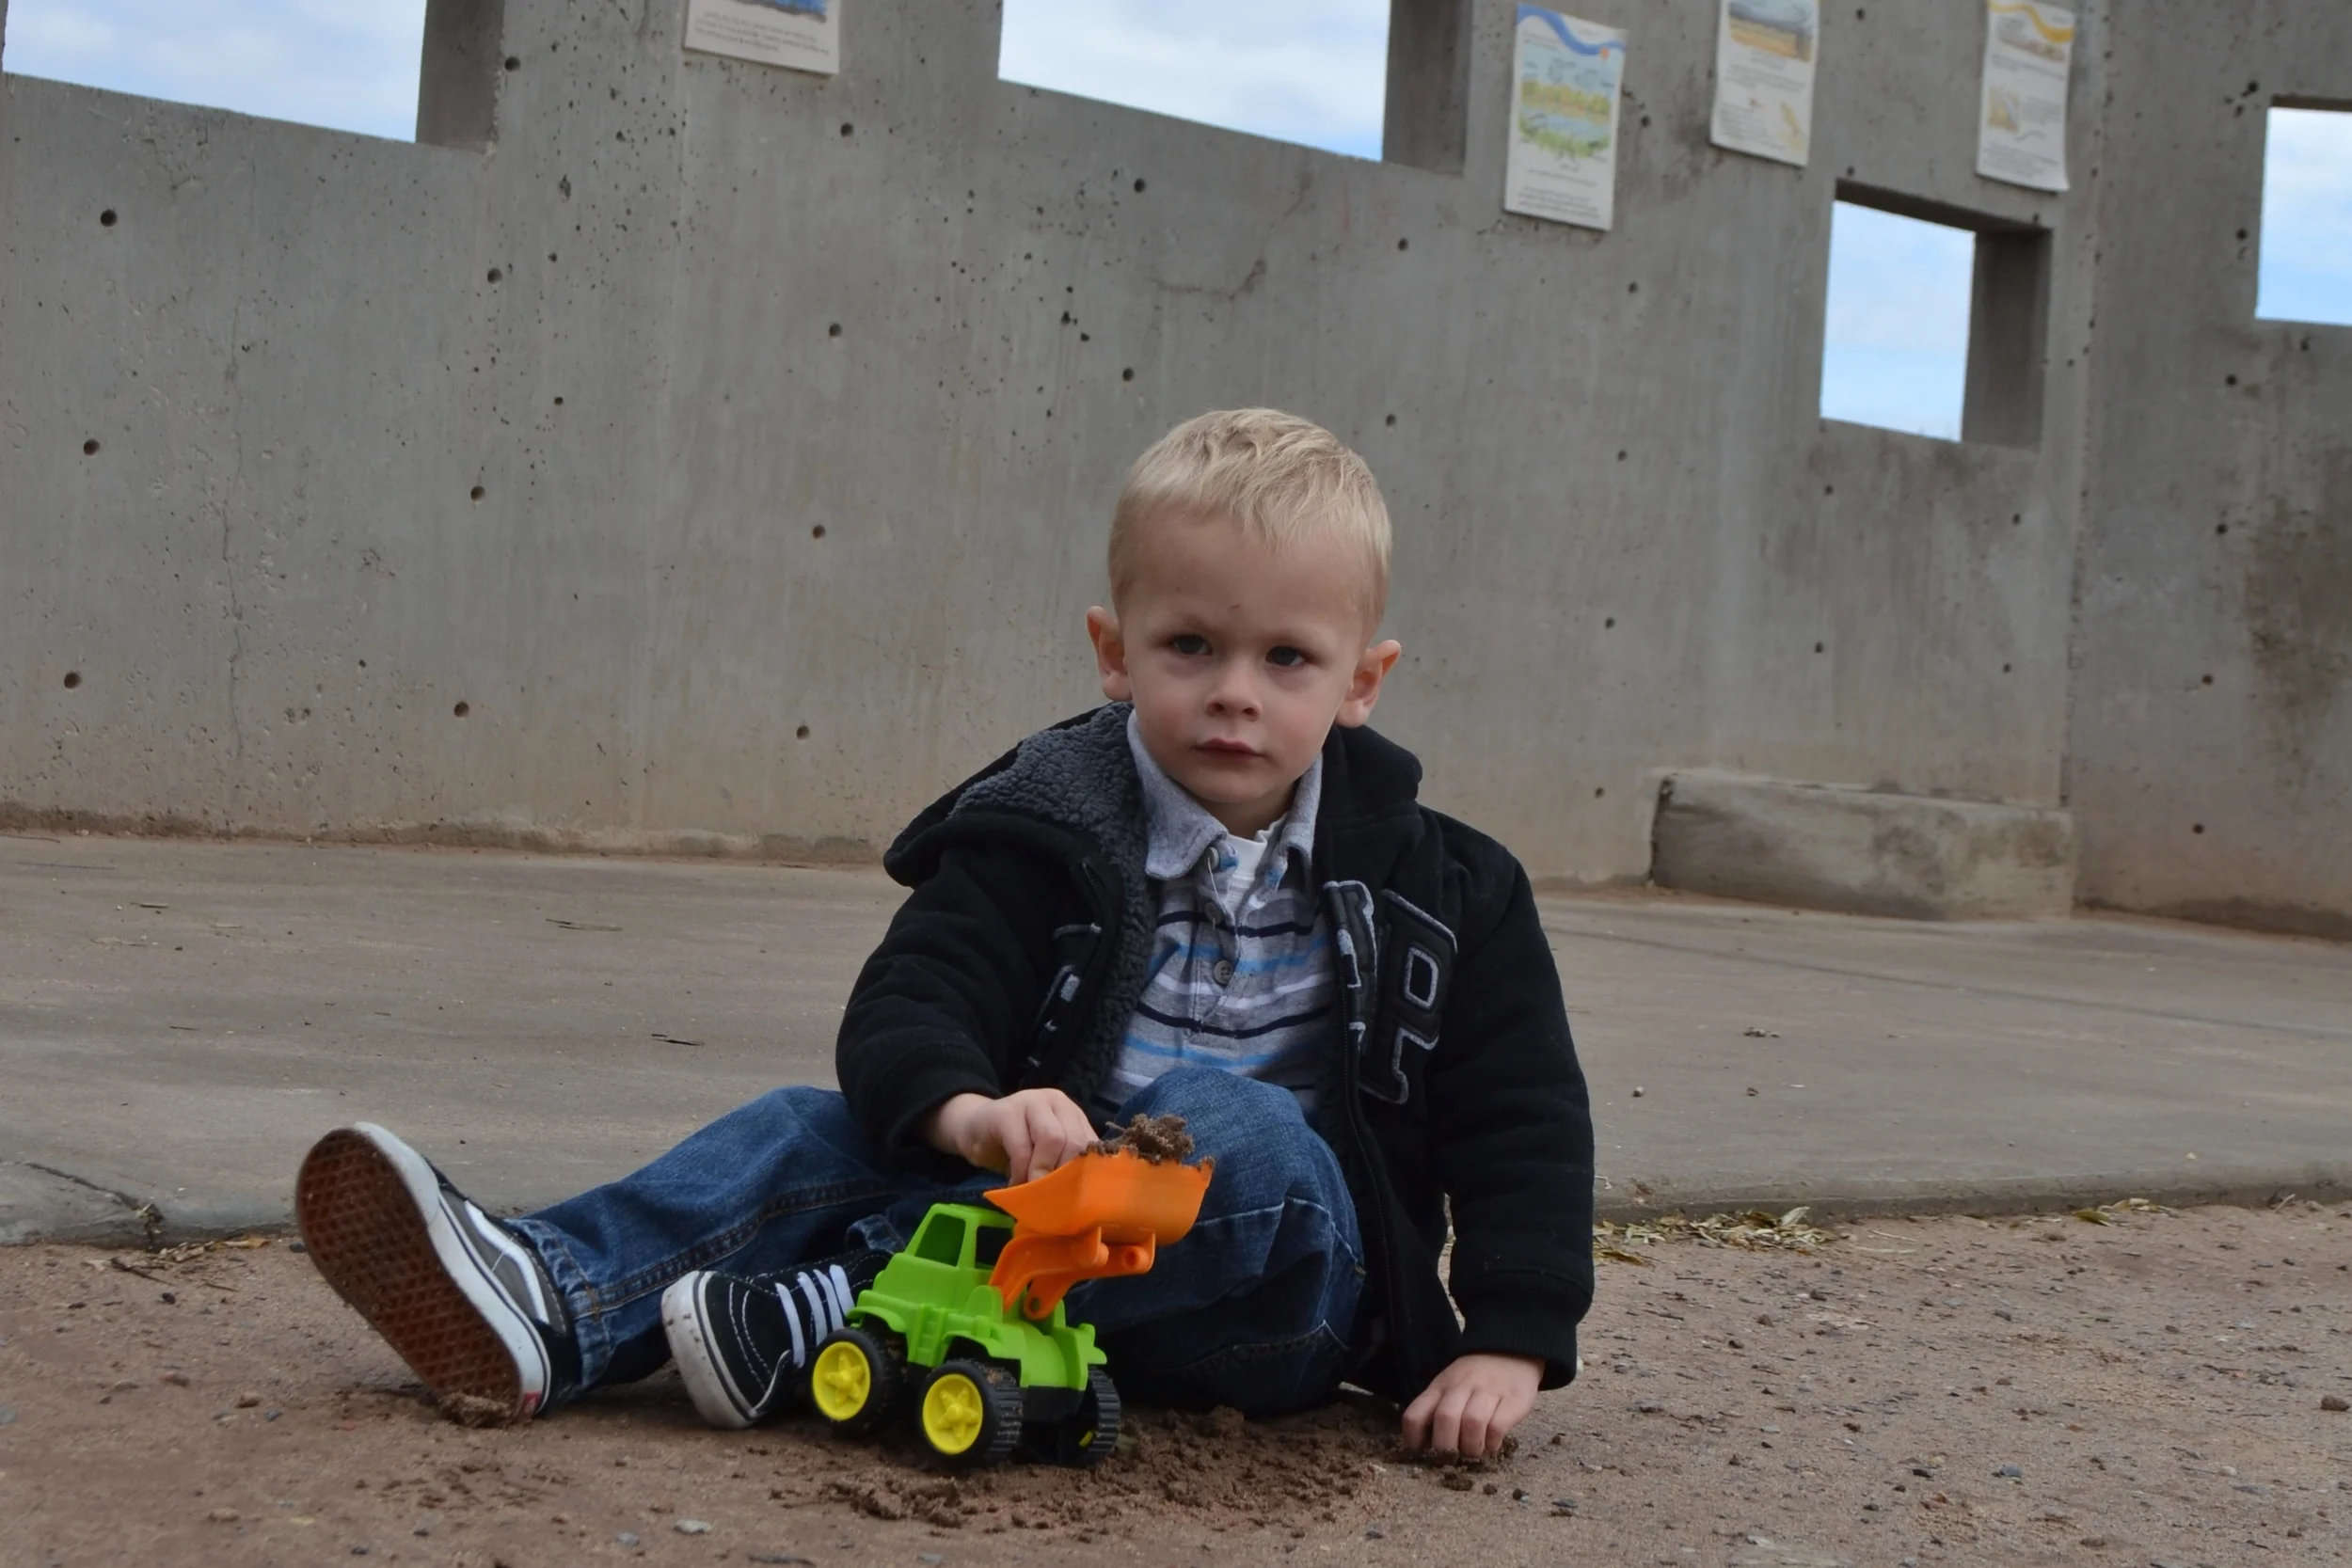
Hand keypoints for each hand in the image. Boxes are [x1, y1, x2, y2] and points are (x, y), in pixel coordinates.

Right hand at [925, 1089, 1096, 1183]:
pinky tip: (1014, 1184)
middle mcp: (1056, 1102)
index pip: (1091, 1143)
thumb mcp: (1045, 1155)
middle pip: (1074, 1140)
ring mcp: (1031, 1102)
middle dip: (1063, 1175)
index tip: (1074, 1199)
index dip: (1084, 1174)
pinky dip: (1020, 1171)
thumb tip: (1083, 1198)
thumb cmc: (1014, 1147)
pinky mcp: (1006, 1112)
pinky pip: (1021, 1146)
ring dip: (1042, 1172)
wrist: (972, 1128)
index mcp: (1072, 1113)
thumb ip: (1063, 1164)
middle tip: (1051, 1198)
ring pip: (1052, 1138)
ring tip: (1032, 1190)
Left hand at [1399, 1352, 1542, 1458]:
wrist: (1510, 1352)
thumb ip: (1437, 1411)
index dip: (1413, 1439)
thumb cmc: (1474, 1379)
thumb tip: (1427, 1447)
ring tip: (1475, 1451)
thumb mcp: (1448, 1387)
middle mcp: (1461, 1387)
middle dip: (1447, 1447)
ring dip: (1471, 1446)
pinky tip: (1492, 1444)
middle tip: (1454, 1458)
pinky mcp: (1513, 1399)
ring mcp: (1488, 1391)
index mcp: (1439, 1387)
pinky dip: (1492, 1442)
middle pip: (1445, 1419)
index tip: (1423, 1453)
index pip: (1415, 1415)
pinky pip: (1498, 1425)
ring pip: (1472, 1421)